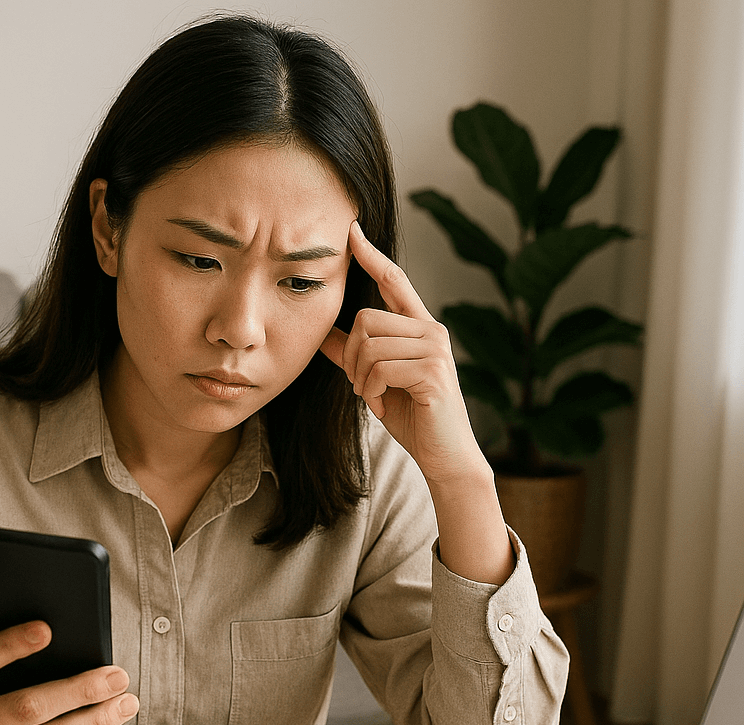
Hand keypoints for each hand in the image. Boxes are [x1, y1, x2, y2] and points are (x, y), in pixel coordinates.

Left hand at [322, 222, 514, 584]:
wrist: (444, 454)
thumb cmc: (412, 415)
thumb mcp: (376, 380)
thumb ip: (352, 355)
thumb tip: (322, 333)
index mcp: (419, 326)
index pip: (393, 280)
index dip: (371, 256)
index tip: (351, 230)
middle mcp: (432, 329)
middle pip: (366, 318)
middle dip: (352, 357)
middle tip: (363, 387)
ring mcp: (435, 349)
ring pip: (370, 344)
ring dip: (360, 378)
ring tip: (374, 398)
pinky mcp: (433, 371)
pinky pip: (381, 367)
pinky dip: (373, 391)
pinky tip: (384, 406)